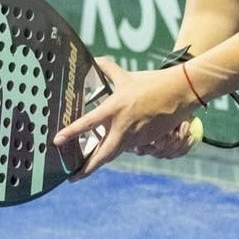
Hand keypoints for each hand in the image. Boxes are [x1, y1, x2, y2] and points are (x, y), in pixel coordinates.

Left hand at [52, 59, 196, 176]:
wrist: (181, 92)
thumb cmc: (153, 82)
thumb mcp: (128, 76)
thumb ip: (109, 69)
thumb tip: (97, 59)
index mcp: (115, 108)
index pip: (88, 123)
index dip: (71, 133)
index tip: (57, 141)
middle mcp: (123, 126)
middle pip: (102, 154)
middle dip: (87, 169)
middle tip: (73, 178)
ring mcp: (136, 135)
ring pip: (115, 152)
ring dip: (101, 159)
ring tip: (85, 168)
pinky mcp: (147, 140)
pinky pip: (129, 146)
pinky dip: (120, 148)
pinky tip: (113, 149)